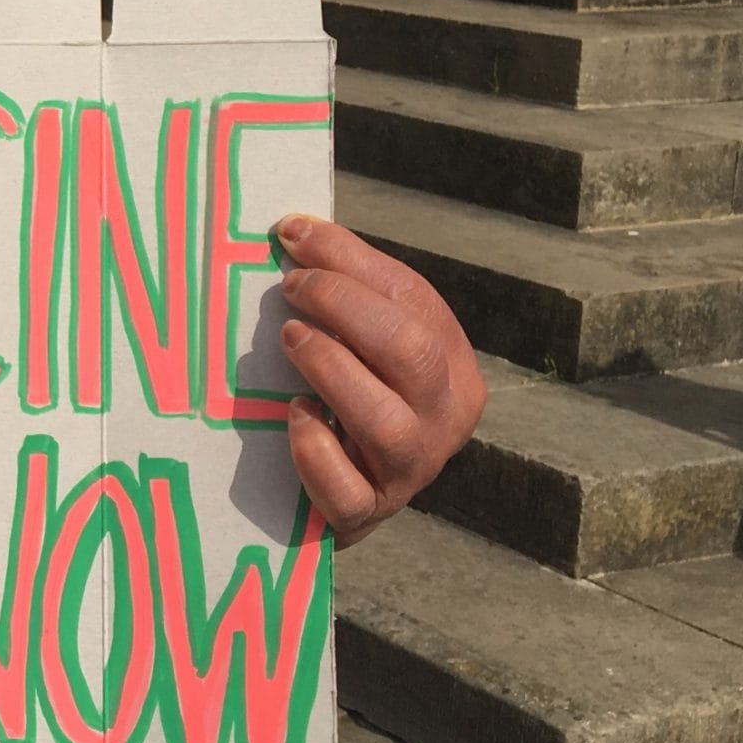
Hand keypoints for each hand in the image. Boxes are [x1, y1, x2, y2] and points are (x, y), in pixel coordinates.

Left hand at [274, 215, 487, 546]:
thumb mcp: (364, 347)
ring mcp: (411, 471)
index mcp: (453, 369)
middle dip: (344, 306)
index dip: (351, 261)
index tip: (292, 235)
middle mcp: (445, 420)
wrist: (338, 500)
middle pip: (412, 353)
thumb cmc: (346, 402)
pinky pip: (347, 489)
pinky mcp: (367, 512)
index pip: (415, 301)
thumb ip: (346, 295)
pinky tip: (294, 415)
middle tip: (290, 288)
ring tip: (289, 337)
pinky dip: (315, 449)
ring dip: (330, 367)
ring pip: (385, 420)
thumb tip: (295, 230)